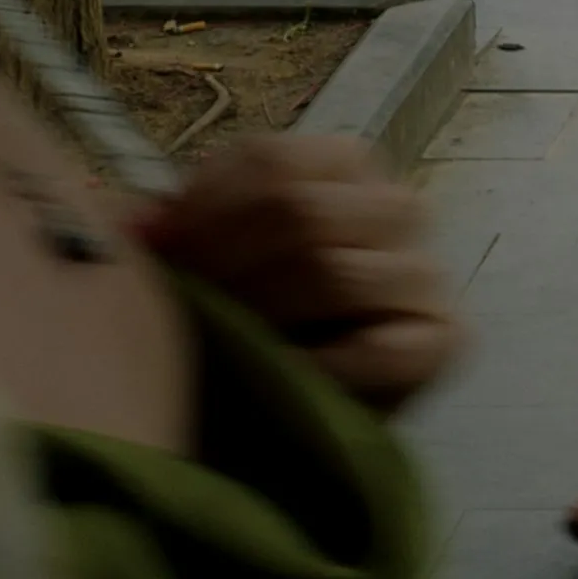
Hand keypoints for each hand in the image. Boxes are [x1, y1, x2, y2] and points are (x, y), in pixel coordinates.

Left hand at [140, 135, 464, 410]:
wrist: (304, 417)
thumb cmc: (257, 328)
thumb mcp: (213, 265)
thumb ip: (178, 234)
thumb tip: (132, 227)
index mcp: (341, 169)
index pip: (270, 161)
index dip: (200, 208)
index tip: (154, 253)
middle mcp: (396, 207)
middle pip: (299, 211)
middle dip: (223, 264)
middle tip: (178, 309)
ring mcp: (426, 274)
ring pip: (332, 272)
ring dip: (262, 315)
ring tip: (220, 345)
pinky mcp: (445, 340)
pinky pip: (376, 349)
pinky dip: (315, 368)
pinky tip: (278, 381)